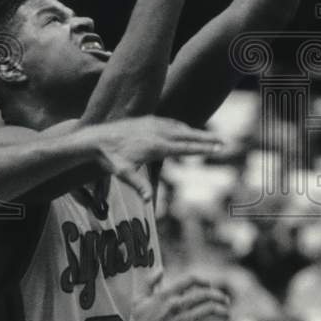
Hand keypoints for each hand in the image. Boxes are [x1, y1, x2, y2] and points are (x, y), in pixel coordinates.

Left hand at [86, 116, 221, 200]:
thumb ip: (138, 185)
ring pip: (181, 128)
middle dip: (207, 140)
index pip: (185, 148)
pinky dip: (183, 127)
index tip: (217, 149)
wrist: (97, 136)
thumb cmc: (110, 158)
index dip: (202, 149)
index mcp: (156, 146)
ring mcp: (154, 124)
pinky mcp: (149, 119)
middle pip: (189, 135)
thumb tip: (147, 201)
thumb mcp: (123, 173)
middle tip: (224, 143)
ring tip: (210, 139)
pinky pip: (171, 123)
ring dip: (196, 133)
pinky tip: (186, 130)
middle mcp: (158, 132)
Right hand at [123, 272, 230, 320]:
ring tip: (226, 312)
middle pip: (205, 294)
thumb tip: (159, 270)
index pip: (190, 280)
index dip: (202, 281)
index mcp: (165, 295)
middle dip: (218, 296)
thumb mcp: (138, 301)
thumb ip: (148, 283)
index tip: (208, 285)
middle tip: (224, 299)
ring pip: (211, 309)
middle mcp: (175, 305)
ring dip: (223, 310)